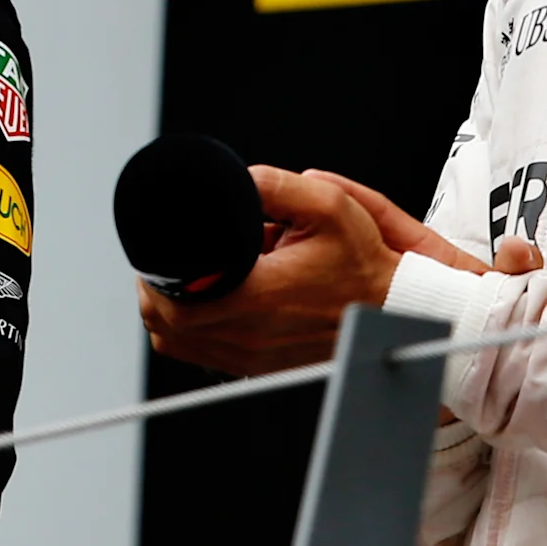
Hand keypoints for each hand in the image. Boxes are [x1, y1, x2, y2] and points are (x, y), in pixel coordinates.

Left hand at [136, 169, 534, 377]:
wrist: (393, 311)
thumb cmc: (364, 263)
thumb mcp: (329, 205)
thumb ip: (276, 185)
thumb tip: (234, 178)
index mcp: (260, 296)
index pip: (173, 302)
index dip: (153, 276)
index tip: (161, 251)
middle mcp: (250, 335)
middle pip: (165, 325)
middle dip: (156, 286)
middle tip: (168, 258)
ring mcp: (252, 358)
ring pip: (177, 343)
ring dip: (171, 309)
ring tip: (190, 276)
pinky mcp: (257, 367)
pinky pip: (202, 354)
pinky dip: (191, 329)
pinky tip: (208, 300)